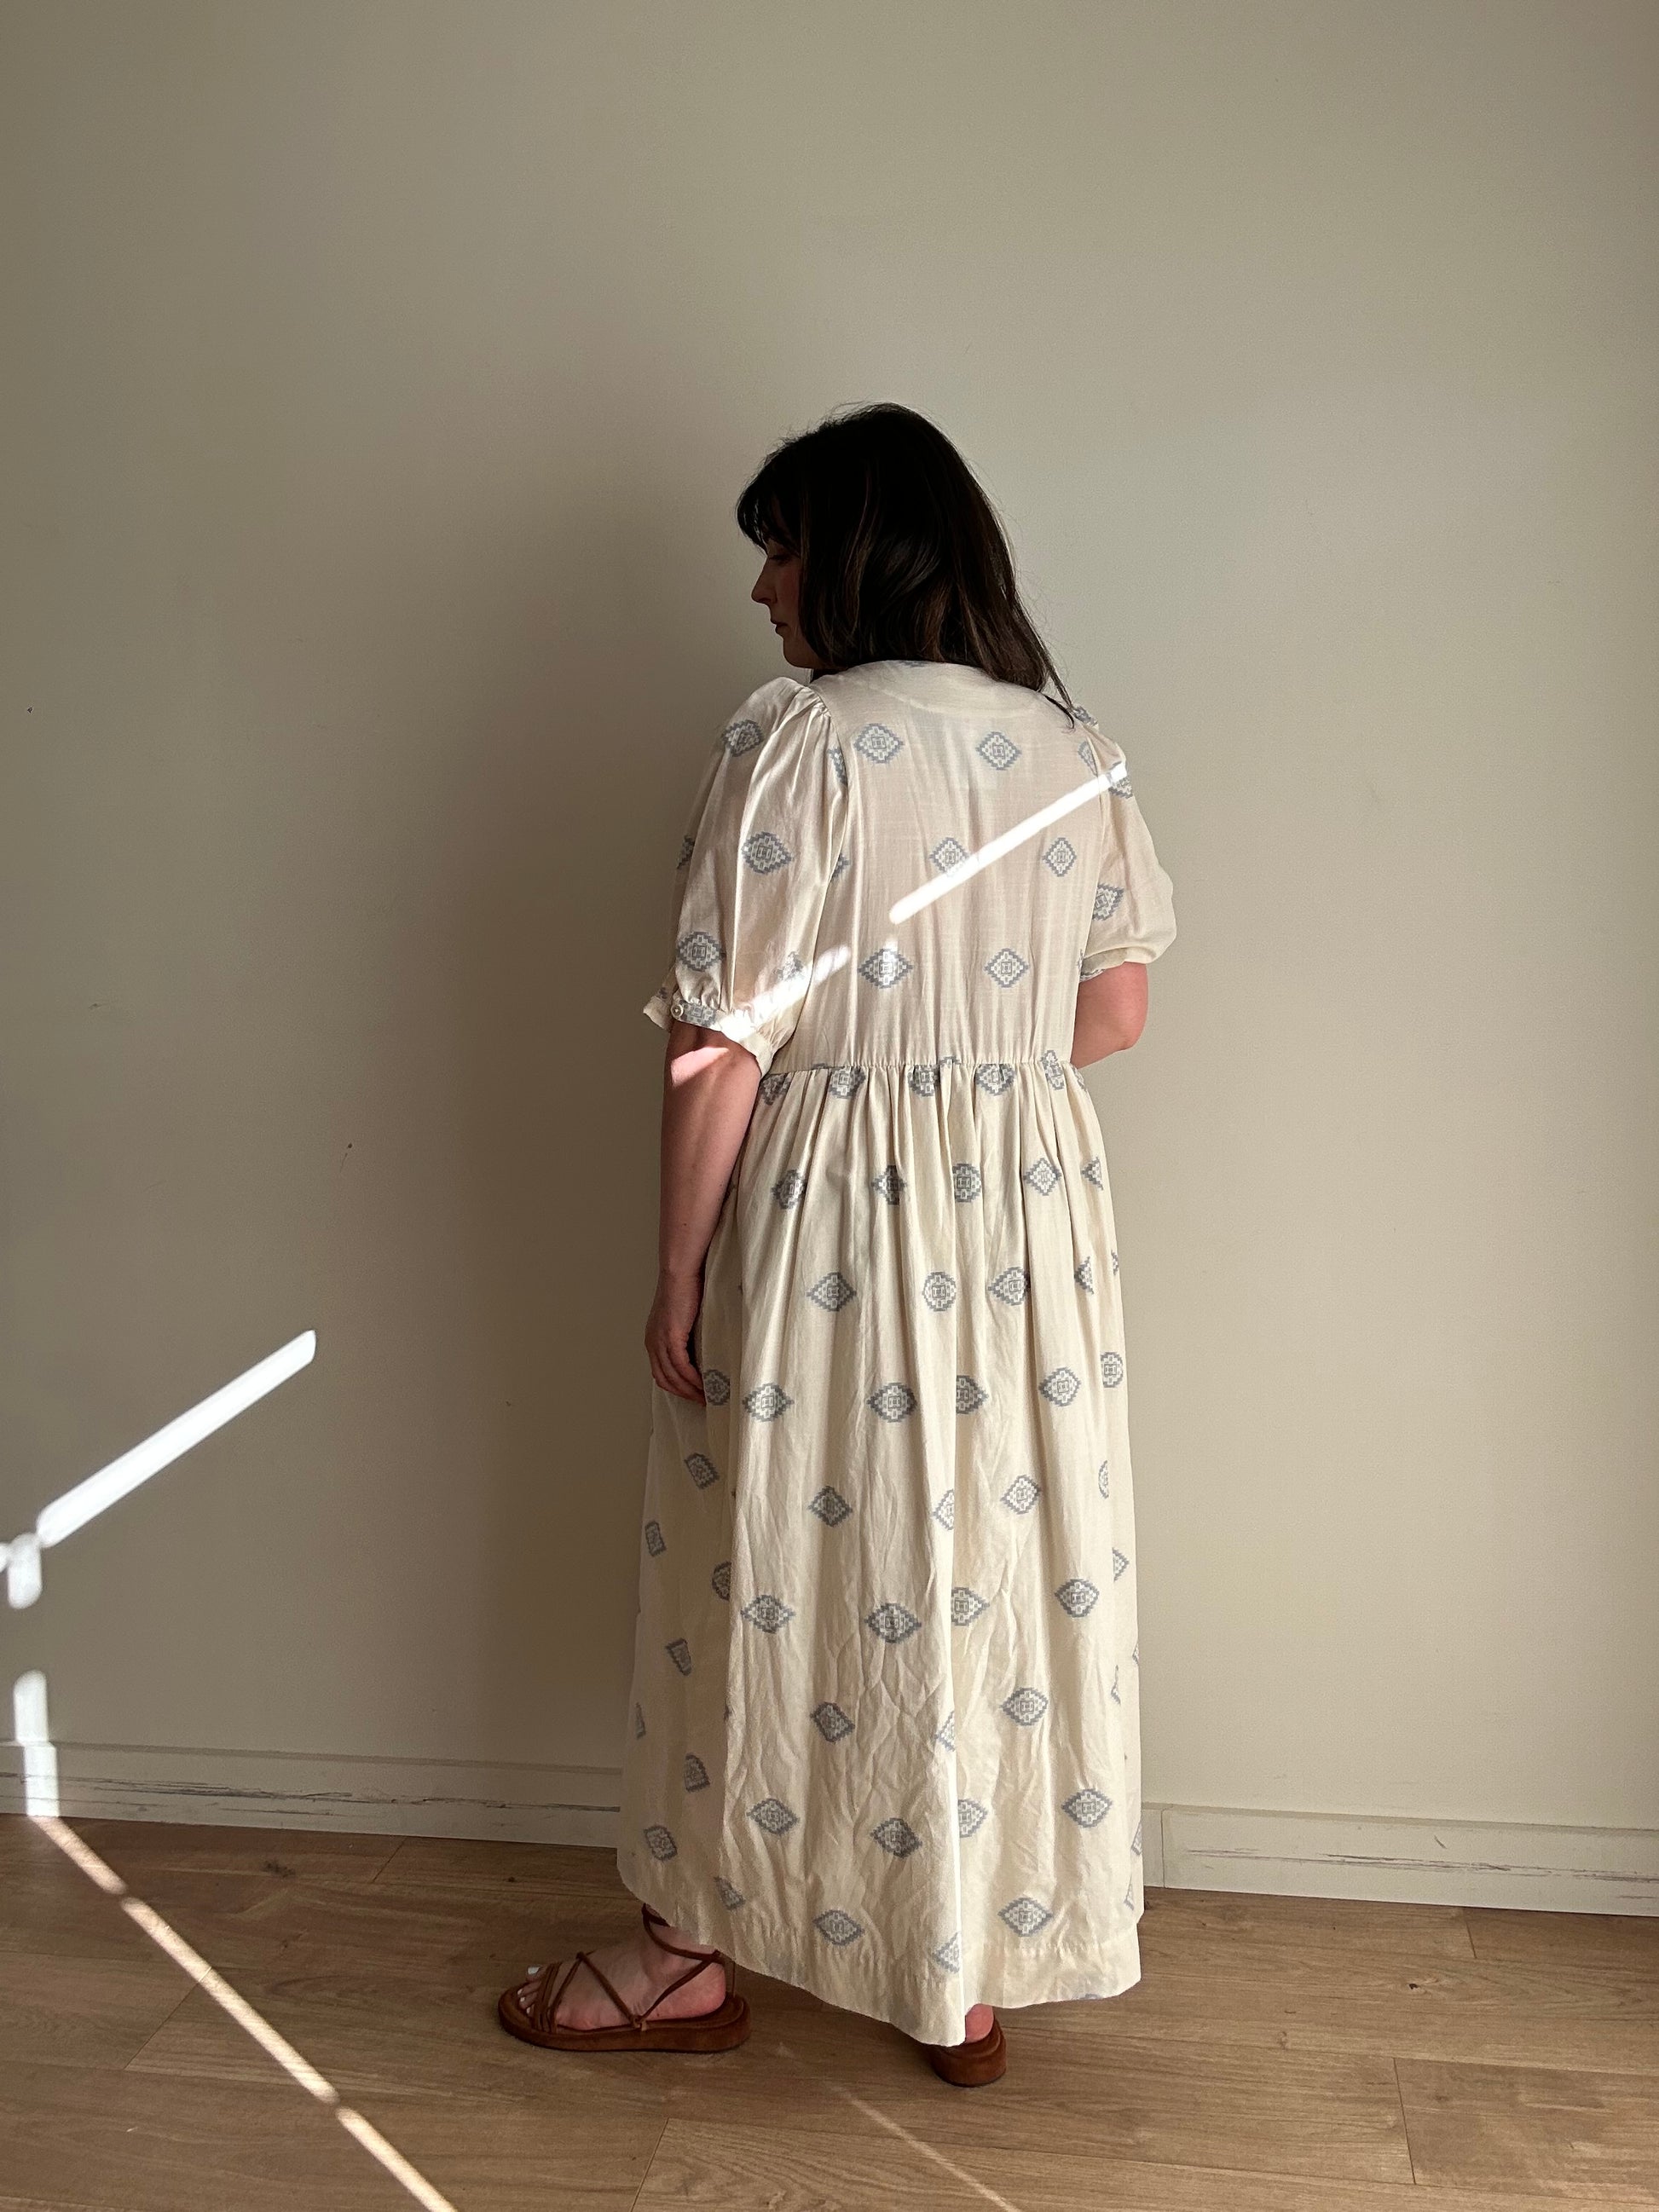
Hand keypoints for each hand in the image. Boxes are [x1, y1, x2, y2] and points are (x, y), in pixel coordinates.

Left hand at [645, 1269, 705, 1403]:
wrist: (680, 1273)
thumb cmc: (685, 1289)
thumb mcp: (681, 1317)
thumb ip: (685, 1334)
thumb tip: (700, 1348)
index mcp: (653, 1339)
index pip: (660, 1373)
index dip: (675, 1387)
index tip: (692, 1394)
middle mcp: (652, 1343)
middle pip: (664, 1380)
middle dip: (683, 1394)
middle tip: (701, 1402)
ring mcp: (660, 1341)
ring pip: (673, 1376)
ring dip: (689, 1390)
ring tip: (706, 1398)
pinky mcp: (671, 1337)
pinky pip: (681, 1366)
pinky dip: (692, 1379)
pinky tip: (704, 1385)